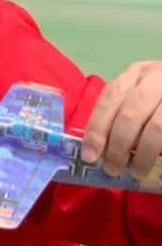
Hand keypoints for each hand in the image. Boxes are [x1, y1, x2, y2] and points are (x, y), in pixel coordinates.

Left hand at [81, 61, 161, 180]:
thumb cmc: (155, 100)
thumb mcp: (136, 98)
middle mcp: (156, 78)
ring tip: (136, 172)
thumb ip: (118, 117)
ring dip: (143, 155)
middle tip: (112, 169)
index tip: (90, 156)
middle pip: (130, 115)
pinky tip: (155, 165)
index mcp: (135, 74)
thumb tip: (94, 151)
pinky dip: (159, 151)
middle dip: (118, 147)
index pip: (109, 100)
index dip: (97, 130)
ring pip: (156, 127)